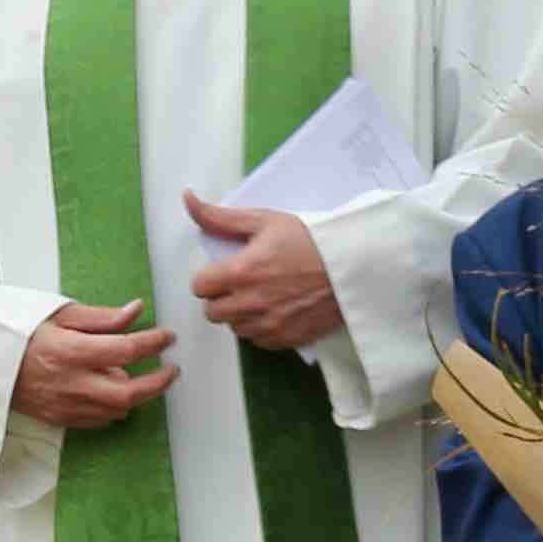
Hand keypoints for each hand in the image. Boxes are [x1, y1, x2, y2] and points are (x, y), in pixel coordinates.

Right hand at [12, 299, 177, 429]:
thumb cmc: (19, 332)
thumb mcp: (59, 314)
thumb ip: (101, 317)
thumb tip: (135, 311)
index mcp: (70, 351)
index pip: (124, 350)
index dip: (153, 343)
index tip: (167, 337)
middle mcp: (70, 383)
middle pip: (128, 391)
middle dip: (157, 383)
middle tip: (170, 370)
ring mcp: (64, 405)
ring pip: (116, 410)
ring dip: (135, 395)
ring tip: (140, 378)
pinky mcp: (59, 418)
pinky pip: (98, 421)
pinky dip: (114, 409)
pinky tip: (115, 393)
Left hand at [183, 193, 345, 351]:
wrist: (354, 266)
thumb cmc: (310, 239)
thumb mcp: (265, 221)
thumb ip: (221, 217)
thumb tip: (188, 200)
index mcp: (240, 272)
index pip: (199, 287)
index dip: (210, 277)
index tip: (227, 270)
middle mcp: (249, 304)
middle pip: (212, 312)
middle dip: (222, 297)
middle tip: (245, 283)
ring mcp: (268, 325)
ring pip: (234, 328)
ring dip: (241, 314)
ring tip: (263, 295)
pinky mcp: (286, 340)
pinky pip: (258, 341)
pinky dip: (262, 328)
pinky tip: (278, 309)